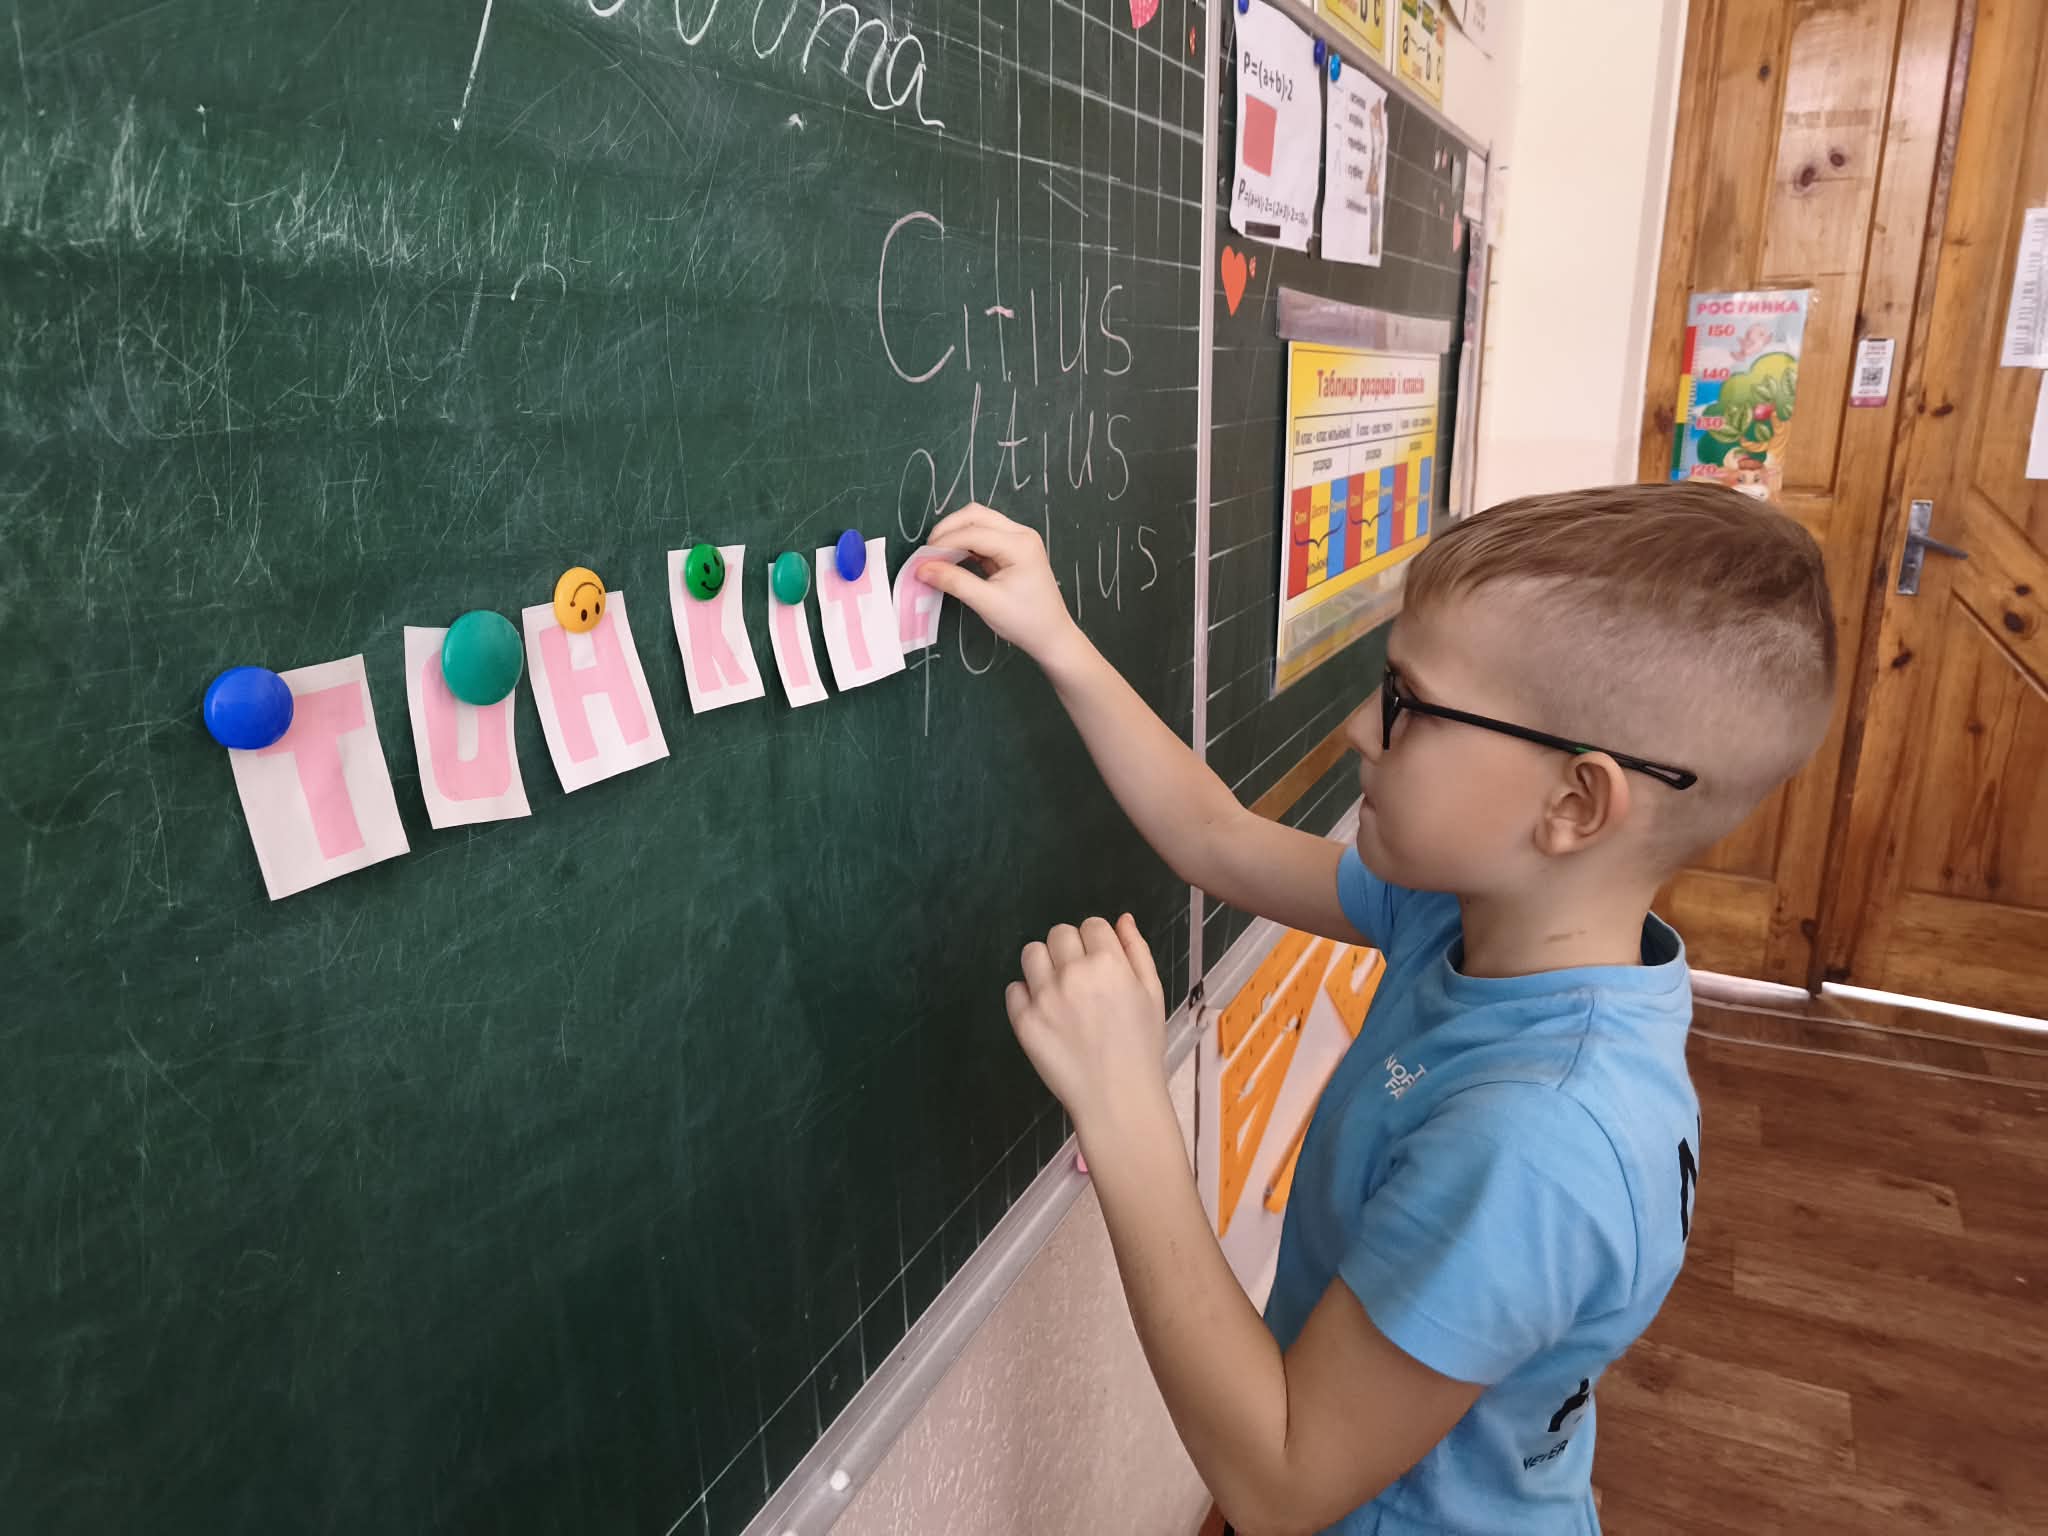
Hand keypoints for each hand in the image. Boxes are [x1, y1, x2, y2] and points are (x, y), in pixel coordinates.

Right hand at [921, 504, 1085, 668]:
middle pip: (976, 515)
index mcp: (1019, 545)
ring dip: (956, 533)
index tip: (921, 560)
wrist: (1052, 635)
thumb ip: (954, 582)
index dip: (944, 543)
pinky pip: (985, 534)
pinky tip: (953, 558)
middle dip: (948, 530)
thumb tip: (922, 568)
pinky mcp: (1014, 547)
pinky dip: (966, 542)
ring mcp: (1019, 538)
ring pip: (979, 521)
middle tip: (927, 553)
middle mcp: (1021, 534)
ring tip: (937, 556)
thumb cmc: (1024, 621)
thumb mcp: (987, 603)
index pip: (973, 532)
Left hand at [1006, 915, 1169, 1139]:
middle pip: (1059, 934)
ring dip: (1043, 964)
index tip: (1100, 964)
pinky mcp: (1023, 1021)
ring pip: (1031, 953)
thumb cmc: (1142, 1047)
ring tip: (1058, 990)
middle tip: (1080, 979)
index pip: (1091, 924)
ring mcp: (1044, 997)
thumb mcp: (1152, 994)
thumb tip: (1121, 918)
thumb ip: (1137, 951)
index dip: (1097, 942)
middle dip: (1070, 949)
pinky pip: (1013, 989)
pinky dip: (1026, 996)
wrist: (1118, 1098)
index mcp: (1109, 963)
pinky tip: (1044, 1013)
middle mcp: (1073, 973)